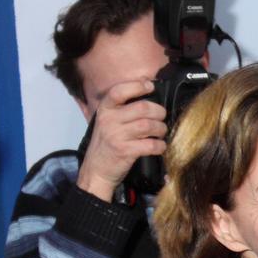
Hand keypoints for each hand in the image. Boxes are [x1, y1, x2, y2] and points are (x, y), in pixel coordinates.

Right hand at [77, 78, 166, 200]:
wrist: (96, 171)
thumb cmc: (106, 145)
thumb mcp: (107, 122)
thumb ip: (121, 110)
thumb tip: (148, 98)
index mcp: (105, 110)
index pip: (119, 91)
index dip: (137, 86)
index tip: (150, 86)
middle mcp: (109, 120)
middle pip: (142, 108)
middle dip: (158, 112)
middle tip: (161, 117)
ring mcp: (117, 136)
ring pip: (148, 125)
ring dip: (161, 128)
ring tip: (161, 132)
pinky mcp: (125, 151)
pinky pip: (150, 144)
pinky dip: (160, 146)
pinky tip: (159, 146)